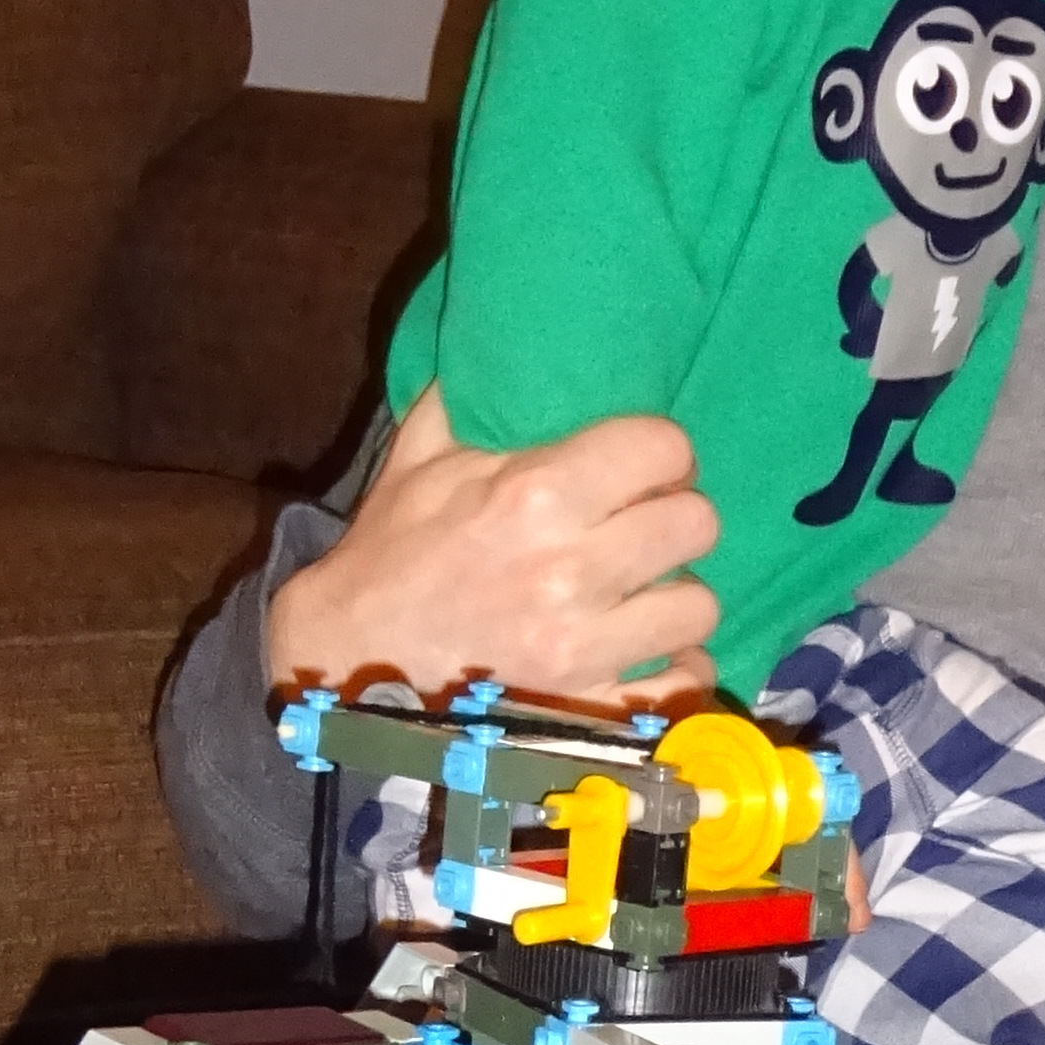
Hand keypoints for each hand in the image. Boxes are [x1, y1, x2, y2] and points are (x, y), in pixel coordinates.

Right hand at [269, 390, 721, 707]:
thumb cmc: (390, 556)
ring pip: (698, 606)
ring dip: (676, 596)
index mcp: (533, 495)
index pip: (662, 447)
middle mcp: (569, 570)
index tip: (647, 464)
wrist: (346, 664)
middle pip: (696, 523)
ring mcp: (583, 648)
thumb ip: (471, 395)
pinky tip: (649, 653)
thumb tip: (508, 335)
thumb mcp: (418, 459)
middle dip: (676, 517)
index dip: (663, 451)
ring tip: (646, 592)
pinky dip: (674, 670)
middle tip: (648, 525)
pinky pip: (682, 685)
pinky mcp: (588, 709)